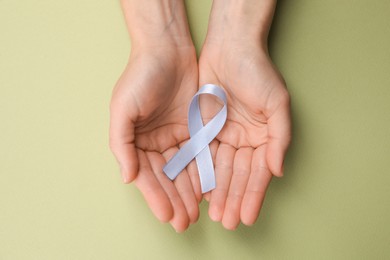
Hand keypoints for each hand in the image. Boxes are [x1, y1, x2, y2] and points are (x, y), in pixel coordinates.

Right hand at [109, 0, 200, 231]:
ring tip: (197, 213)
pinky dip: (202, 172)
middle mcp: (155, 143)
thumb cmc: (141, 76)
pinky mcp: (194, 129)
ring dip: (190, 192)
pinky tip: (208, 189)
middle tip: (185, 222)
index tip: (167, 216)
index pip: (146, 175)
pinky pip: (199, 155)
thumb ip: (121, 144)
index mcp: (135, 142)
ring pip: (184, 170)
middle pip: (166, 177)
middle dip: (175, 200)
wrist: (167, 50)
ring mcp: (175, 137)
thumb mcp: (123, 109)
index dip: (156, 196)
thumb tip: (126, 177)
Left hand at [198, 0, 290, 229]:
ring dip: (217, 192)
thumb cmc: (258, 71)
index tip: (247, 216)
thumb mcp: (277, 103)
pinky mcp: (205, 129)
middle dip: (233, 198)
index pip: (258, 172)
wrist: (230, 47)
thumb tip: (278, 171)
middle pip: (238, 175)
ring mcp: (224, 136)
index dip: (253, 195)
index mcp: (263, 138)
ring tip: (213, 213)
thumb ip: (280, 138)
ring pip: (220, 169)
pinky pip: (203, 155)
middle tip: (227, 222)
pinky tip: (200, 190)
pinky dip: (202, 173)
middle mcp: (244, 140)